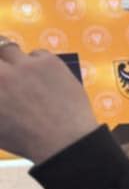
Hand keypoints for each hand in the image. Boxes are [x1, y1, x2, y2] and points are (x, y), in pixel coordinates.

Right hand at [0, 44, 98, 162]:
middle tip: (4, 71)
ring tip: (19, 69)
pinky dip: (36, 62)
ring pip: (9, 48)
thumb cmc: (25, 139)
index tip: (0, 78)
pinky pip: (37, 54)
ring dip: (11, 58)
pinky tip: (41, 75)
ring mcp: (24, 64)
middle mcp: (1, 74)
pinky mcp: (48, 61)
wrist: (62, 138)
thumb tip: (1, 93)